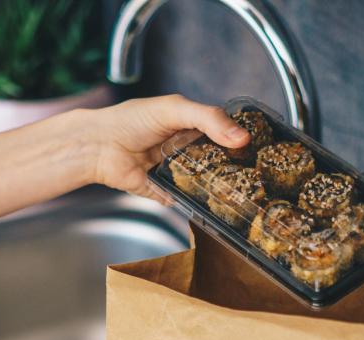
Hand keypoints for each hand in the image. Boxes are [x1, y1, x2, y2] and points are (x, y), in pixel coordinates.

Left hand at [83, 94, 248, 201]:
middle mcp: (187, 149)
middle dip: (235, 168)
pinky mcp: (166, 192)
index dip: (242, 141)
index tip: (263, 149)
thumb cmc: (131, 121)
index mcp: (191, 126)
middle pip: (219, 161)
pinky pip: (187, 201)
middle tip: (259, 175)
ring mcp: (178, 172)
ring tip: (243, 194)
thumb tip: (240, 137)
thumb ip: (208, 119)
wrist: (100, 146)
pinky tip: (215, 206)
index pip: (225, 133)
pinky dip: (198, 204)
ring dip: (219, 188)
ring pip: (206, 183)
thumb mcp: (175, 109)